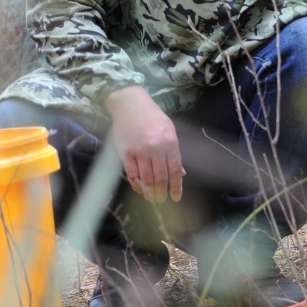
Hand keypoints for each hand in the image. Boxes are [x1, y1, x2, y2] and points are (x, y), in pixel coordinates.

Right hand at [104, 85, 184, 202]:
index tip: (176, 198)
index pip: (175, 170)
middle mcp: (156, 148)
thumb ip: (174, 152)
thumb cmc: (153, 118)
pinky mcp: (125, 153)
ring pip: (146, 178)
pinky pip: (131, 173)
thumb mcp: (169, 131)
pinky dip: (136, 184)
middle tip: (161, 200)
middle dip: (162, 192)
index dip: (176, 186)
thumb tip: (180, 172)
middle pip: (160, 177)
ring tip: (151, 198)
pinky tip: (139, 189)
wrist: (130, 105)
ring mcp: (139, 151)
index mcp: (170, 143)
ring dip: (149, 191)